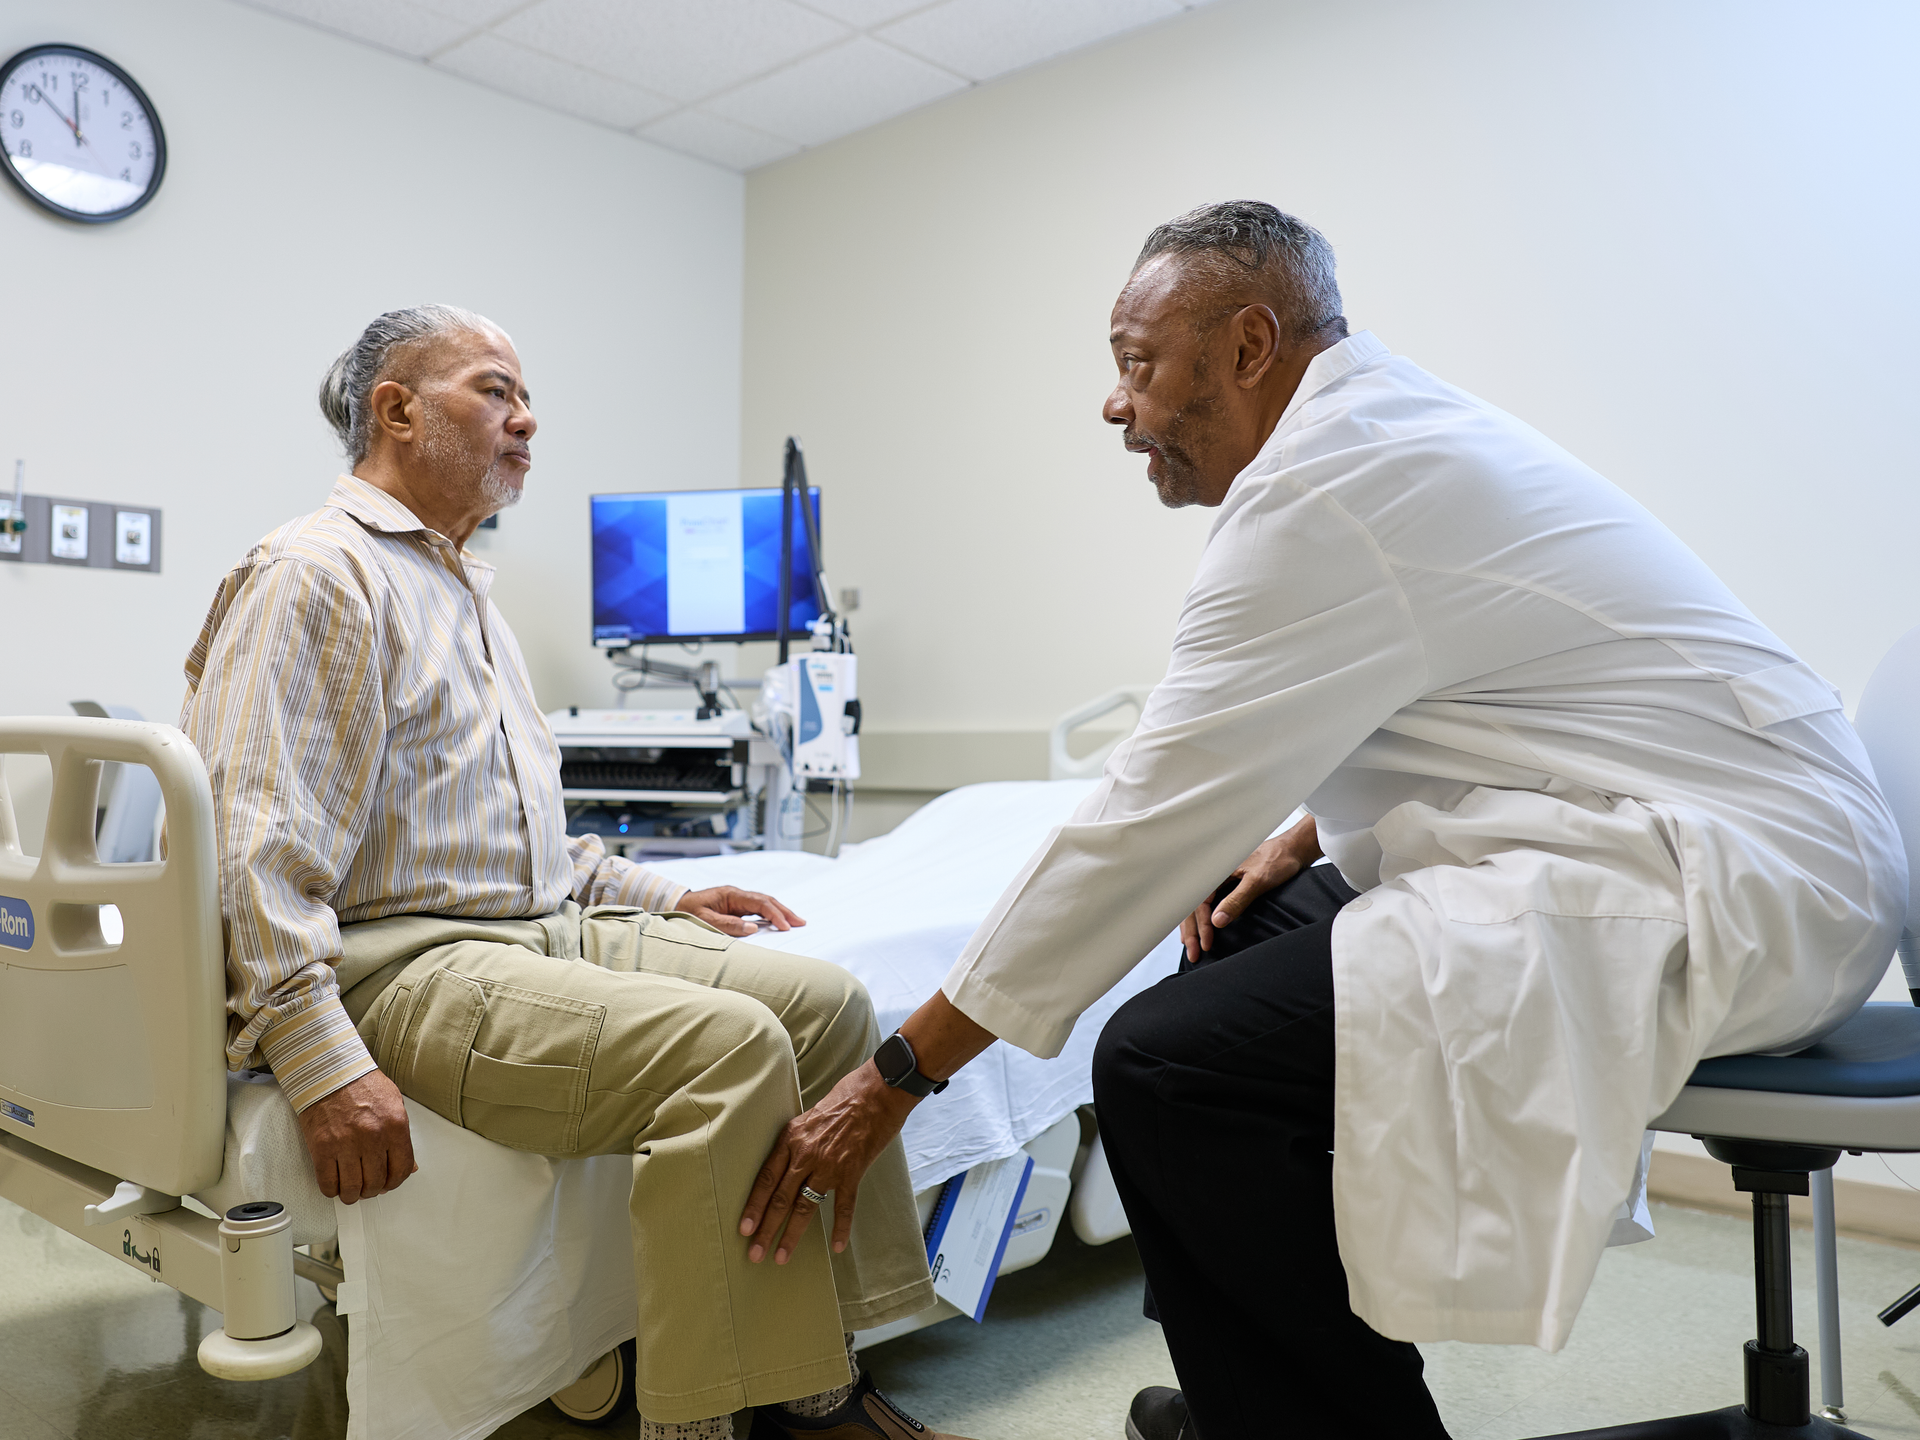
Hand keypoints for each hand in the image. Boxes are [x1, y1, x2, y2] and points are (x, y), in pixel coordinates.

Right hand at [296, 1070, 416, 1204]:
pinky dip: (332, 1190)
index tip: (388, 1184)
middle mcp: (372, 1137)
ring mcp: (346, 1144)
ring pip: (352, 1188)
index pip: (401, 1170)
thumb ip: (402, 1137)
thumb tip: (409, 1167)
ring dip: (352, 1195)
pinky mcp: (322, 1148)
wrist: (331, 1071)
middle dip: (373, 1190)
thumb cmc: (362, 1085)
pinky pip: (327, 1183)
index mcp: (395, 1127)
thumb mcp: (394, 1105)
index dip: (394, 1183)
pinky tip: (334, 1185)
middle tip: (368, 1187)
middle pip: (376, 1182)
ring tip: (351, 1190)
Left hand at [678, 885, 804, 936]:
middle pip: (767, 900)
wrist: (676, 904)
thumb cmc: (687, 911)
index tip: (785, 927)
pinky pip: (757, 909)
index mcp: (731, 894)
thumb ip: (728, 924)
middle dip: (785, 911)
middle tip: (801, 922)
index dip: (775, 914)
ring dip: (780, 912)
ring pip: (764, 904)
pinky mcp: (735, 907)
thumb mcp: (705, 920)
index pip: (760, 903)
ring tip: (795, 922)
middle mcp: (737, 895)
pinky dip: (770, 915)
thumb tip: (753, 928)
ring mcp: (737, 900)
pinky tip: (777, 922)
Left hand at [739, 1062, 915, 1263]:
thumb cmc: (845, 1097)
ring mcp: (829, 1165)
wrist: (878, 1092)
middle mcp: (806, 1154)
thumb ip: (798, 1141)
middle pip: (780, 1198)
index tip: (744, 1229)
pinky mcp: (853, 1171)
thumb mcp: (809, 1115)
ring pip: (805, 1206)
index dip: (754, 1206)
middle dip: (766, 1229)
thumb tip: (789, 1164)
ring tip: (781, 1256)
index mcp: (791, 1138)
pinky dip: (840, 1227)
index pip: (766, 1179)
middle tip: (755, 1254)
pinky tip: (836, 1245)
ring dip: (792, 1234)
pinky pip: (844, 1205)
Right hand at [1180, 814, 1321, 960]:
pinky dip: (1203, 918)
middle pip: (1193, 905)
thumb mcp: (1257, 881)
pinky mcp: (1226, 883)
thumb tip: (1218, 921)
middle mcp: (1213, 873)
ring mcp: (1219, 878)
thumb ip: (1236, 900)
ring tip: (1192, 946)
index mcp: (1216, 869)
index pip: (1198, 902)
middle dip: (1192, 931)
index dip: (1200, 925)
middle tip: (1194, 954)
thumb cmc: (1276, 860)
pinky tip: (1202, 929)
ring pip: (1198, 905)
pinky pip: (1208, 902)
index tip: (1206, 944)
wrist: (1291, 850)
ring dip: (1194, 926)